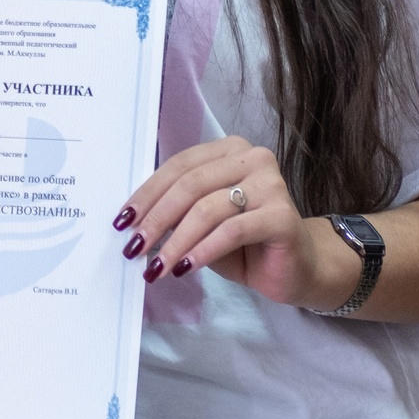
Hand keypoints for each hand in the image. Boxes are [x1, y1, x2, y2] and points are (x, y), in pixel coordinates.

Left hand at [117, 137, 359, 309]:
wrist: (296, 269)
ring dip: (176, 241)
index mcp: (230, 150)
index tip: (122, 221)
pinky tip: (185, 268)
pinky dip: (202, 251)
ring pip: (207, 209)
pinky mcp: (282, 215)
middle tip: (133, 247)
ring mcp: (271, 184)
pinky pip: (231, 231)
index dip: (147, 193)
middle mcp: (253, 158)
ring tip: (156, 267)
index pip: (179, 166)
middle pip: (190, 184)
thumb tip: (133, 221)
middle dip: (156, 219)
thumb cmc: (245, 244)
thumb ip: (176, 211)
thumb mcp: (203, 222)